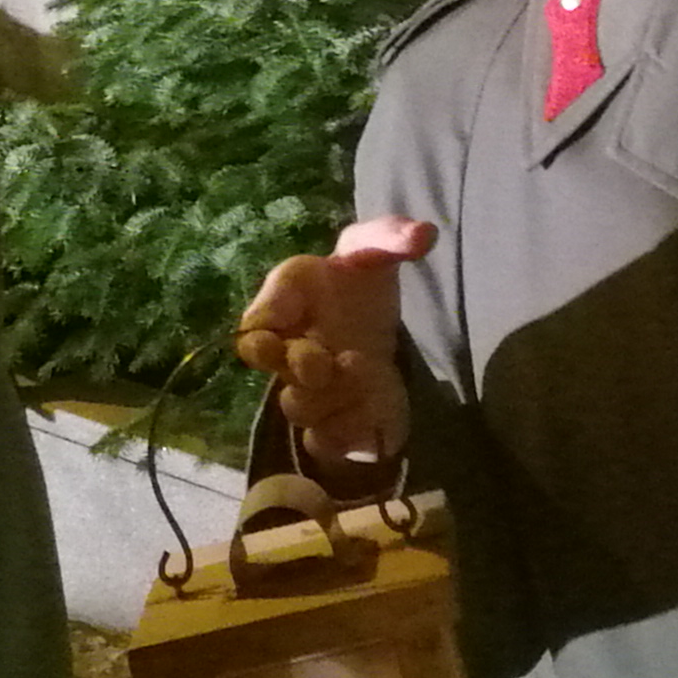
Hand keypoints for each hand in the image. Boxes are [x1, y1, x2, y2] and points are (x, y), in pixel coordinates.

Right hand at [235, 215, 438, 470]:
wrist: (374, 324)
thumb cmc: (358, 282)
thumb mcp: (373, 247)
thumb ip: (391, 236)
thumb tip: (426, 235)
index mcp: (285, 308)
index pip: (252, 332)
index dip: (260, 341)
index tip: (277, 340)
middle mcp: (289, 354)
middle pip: (276, 375)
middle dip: (303, 366)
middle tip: (328, 358)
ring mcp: (308, 392)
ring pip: (299, 410)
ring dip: (330, 396)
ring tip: (363, 370)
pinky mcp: (332, 424)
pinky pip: (324, 442)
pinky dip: (347, 430)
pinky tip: (373, 406)